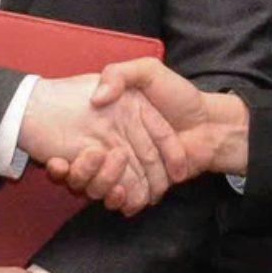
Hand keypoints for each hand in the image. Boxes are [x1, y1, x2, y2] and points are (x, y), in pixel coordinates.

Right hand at [41, 57, 248, 211]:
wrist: (213, 127)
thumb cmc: (181, 97)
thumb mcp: (148, 72)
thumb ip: (119, 74)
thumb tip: (96, 98)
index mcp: (112, 118)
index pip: (82, 137)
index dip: (69, 147)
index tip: (58, 155)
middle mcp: (118, 141)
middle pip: (88, 163)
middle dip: (77, 170)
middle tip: (62, 168)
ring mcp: (129, 164)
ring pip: (101, 182)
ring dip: (94, 186)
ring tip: (90, 183)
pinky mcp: (142, 184)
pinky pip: (122, 196)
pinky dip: (117, 200)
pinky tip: (117, 197)